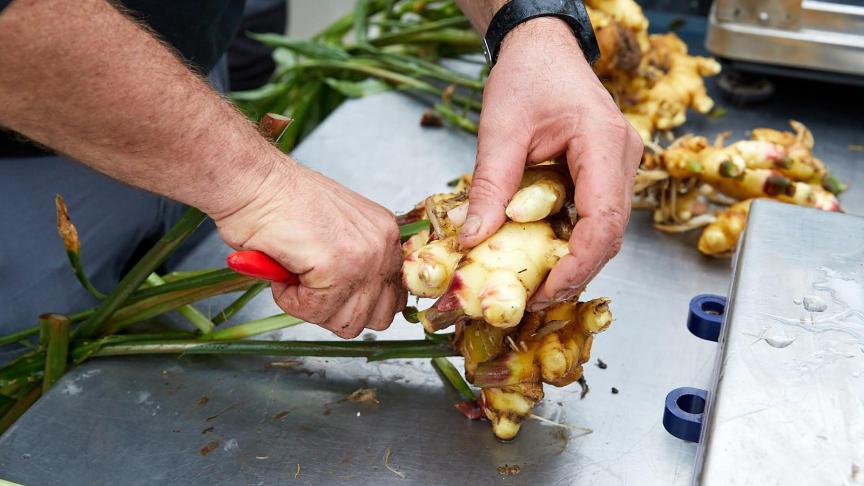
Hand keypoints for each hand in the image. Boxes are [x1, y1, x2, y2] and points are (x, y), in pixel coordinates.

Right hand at [213, 156, 405, 337]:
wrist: (252, 181)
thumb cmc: (279, 203)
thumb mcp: (333, 233)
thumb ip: (354, 264)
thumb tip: (357, 301)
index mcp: (384, 235)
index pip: (394, 298)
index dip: (359, 305)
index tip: (332, 295)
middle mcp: (384, 245)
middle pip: (378, 317)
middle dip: (338, 312)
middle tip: (309, 287)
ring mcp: (366, 256)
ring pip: (347, 322)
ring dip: (312, 307)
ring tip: (294, 272)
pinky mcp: (339, 266)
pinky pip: (315, 311)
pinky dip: (290, 299)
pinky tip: (283, 268)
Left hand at [458, 17, 642, 304]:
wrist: (542, 47)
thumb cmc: (527, 75)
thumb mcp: (499, 129)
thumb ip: (490, 186)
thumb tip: (473, 239)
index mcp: (605, 143)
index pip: (605, 220)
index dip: (578, 265)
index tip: (545, 290)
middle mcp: (624, 158)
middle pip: (610, 234)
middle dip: (574, 272)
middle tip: (534, 298)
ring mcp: (619, 166)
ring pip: (605, 230)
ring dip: (572, 260)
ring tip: (534, 283)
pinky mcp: (605, 173)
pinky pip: (594, 216)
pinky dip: (569, 240)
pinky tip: (541, 255)